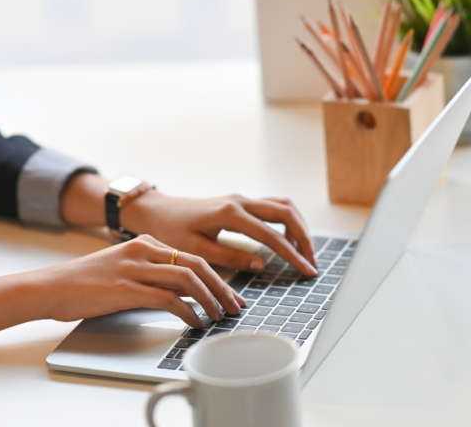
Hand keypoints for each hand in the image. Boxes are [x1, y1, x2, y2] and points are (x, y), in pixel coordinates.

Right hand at [33, 235, 243, 325]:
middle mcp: (143, 250)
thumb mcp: (124, 270)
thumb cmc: (85, 284)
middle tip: (235, 306)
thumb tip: (185, 294)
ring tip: (218, 316)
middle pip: (197, 263)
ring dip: (209, 299)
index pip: (191, 256)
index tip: (230, 294)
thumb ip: (153, 276)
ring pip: (187, 278)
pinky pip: (167, 298)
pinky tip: (194, 322)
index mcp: (145, 242)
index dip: (216, 276)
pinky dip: (187, 311)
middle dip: (221, 287)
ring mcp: (134, 268)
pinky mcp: (126, 288)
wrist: (50, 287)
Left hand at [121, 192, 317, 275]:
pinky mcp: (240, 202)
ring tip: (303, 251)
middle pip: (286, 213)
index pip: (272, 235)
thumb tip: (261, 265)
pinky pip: (273, 206)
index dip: (293, 255)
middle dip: (304, 238)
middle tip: (312, 262)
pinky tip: (287, 239)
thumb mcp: (197, 250)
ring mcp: (241, 199)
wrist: (158, 211)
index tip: (306, 270)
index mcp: (230, 214)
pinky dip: (287, 221)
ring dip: (298, 226)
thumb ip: (230, 257)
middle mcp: (240, 201)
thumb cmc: (171, 231)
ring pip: (282, 206)